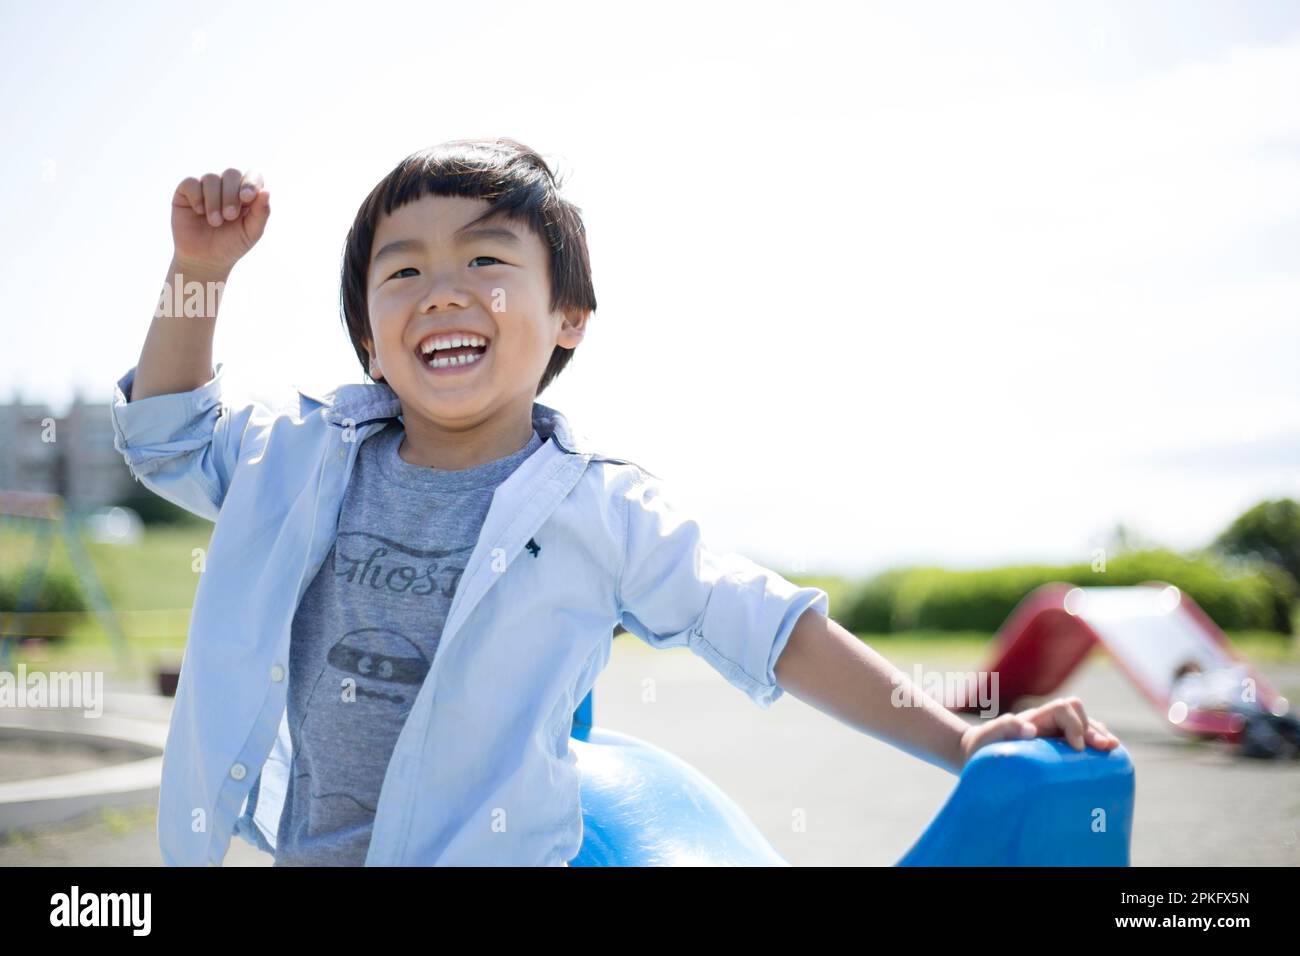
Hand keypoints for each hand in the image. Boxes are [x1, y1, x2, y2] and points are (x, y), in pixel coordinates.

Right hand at [171, 168, 269, 275]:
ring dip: (214, 202)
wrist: (204, 259)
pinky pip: (192, 182)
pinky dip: (197, 198)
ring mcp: (206, 186)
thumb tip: (267, 191)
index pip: (253, 175)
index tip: (247, 198)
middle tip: (230, 216)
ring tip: (215, 222)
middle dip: (231, 195)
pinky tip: (199, 212)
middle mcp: (227, 185)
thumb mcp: (251, 232)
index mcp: (246, 192)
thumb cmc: (231, 244)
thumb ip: (261, 213)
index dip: (250, 183)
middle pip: (232, 173)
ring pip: (211, 178)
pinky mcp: (186, 190)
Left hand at [959, 696, 1120, 767]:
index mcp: (1035, 717)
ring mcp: (1053, 733)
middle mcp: (1047, 722)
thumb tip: (1030, 729)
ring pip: (1085, 724)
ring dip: (1099, 735)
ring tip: (1113, 750)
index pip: (1064, 708)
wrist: (976, 755)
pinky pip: (1082, 738)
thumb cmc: (982, 747)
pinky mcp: (1057, 747)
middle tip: (1107, 749)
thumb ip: (1004, 727)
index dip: (1075, 724)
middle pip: (1079, 714)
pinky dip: (1094, 742)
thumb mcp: (988, 737)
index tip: (1076, 748)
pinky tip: (1105, 755)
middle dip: (1094, 730)